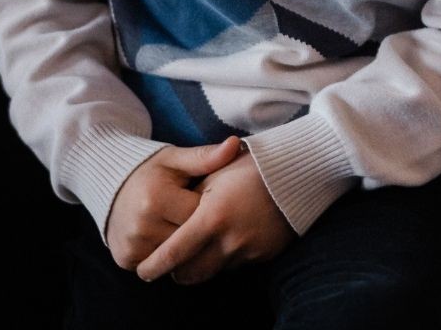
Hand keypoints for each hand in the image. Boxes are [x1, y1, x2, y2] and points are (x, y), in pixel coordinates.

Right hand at [103, 138, 243, 271]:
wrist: (108, 186)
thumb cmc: (149, 171)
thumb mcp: (175, 160)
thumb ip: (205, 157)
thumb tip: (235, 144)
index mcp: (157, 197)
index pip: (200, 215)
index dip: (210, 210)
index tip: (211, 202)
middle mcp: (142, 224)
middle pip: (190, 239)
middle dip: (199, 231)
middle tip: (201, 218)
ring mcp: (133, 244)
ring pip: (177, 257)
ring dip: (186, 248)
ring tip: (186, 230)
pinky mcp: (126, 259)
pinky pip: (160, 266)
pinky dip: (168, 258)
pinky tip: (170, 242)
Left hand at [139, 146, 294, 284]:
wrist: (298, 170)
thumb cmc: (250, 166)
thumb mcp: (214, 174)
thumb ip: (189, 200)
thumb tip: (169, 220)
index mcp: (212, 217)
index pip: (173, 254)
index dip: (153, 266)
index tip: (142, 270)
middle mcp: (230, 240)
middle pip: (190, 274)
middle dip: (175, 271)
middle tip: (170, 262)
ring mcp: (250, 250)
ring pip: (213, 272)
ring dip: (201, 265)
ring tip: (198, 249)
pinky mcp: (265, 254)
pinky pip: (237, 265)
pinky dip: (227, 257)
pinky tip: (230, 237)